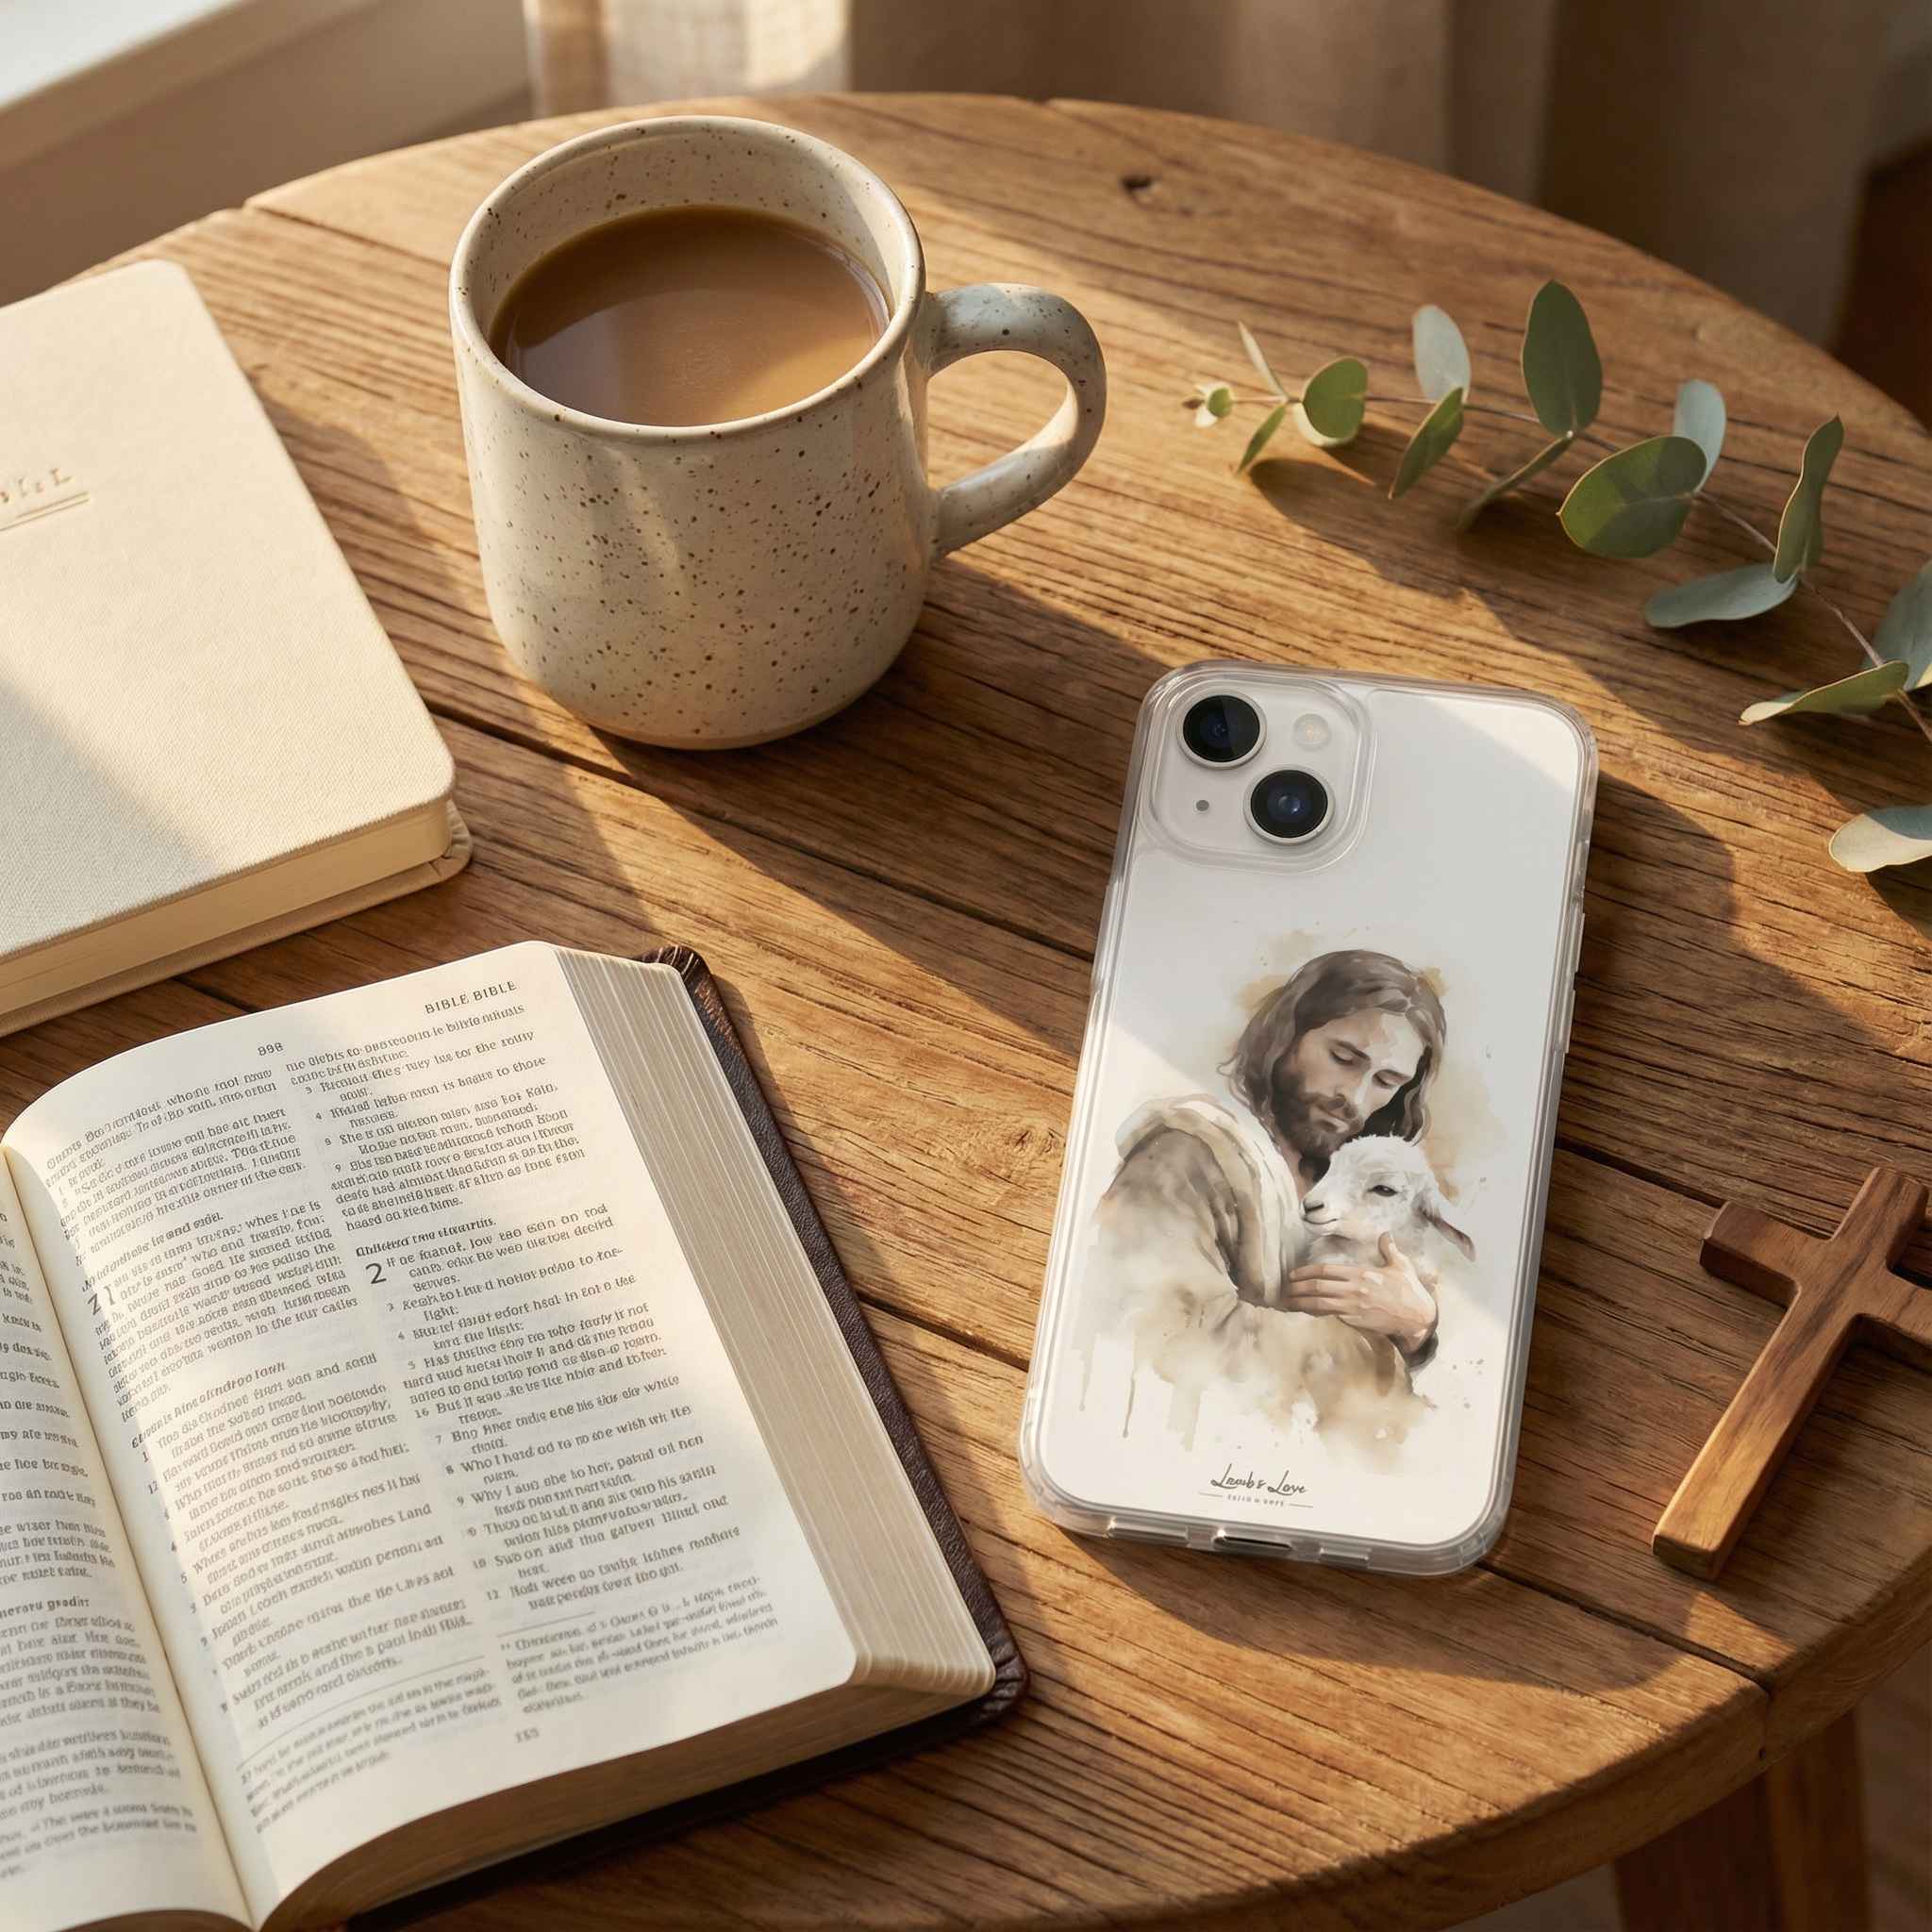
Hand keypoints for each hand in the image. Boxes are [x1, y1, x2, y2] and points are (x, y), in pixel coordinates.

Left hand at [1283, 1235, 1437, 1357]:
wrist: (1418, 1318)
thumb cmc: (1409, 1291)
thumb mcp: (1401, 1266)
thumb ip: (1389, 1249)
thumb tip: (1386, 1234)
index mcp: (1362, 1274)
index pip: (1327, 1271)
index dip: (1307, 1271)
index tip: (1294, 1274)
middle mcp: (1355, 1290)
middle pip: (1319, 1287)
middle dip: (1299, 1287)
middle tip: (1285, 1288)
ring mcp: (1354, 1308)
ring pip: (1321, 1304)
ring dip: (1302, 1303)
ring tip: (1289, 1302)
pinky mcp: (1356, 1322)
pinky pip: (1331, 1316)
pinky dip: (1317, 1313)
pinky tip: (1307, 1311)